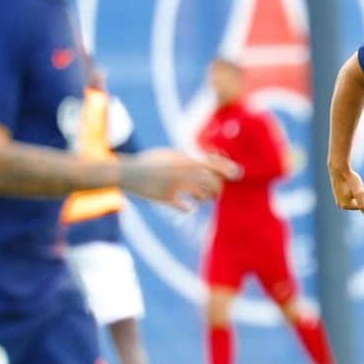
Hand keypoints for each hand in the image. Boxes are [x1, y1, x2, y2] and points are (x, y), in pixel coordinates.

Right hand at [120, 148, 240, 207]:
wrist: (128, 173)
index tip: (235, 174)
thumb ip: (188, 158)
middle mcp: (181, 171)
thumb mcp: (171, 155)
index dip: (227, 170)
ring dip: (204, 198)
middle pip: (211, 182)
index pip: (213, 164)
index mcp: (183, 159)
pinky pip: (184, 206)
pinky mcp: (166, 197)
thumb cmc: (151, 162)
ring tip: (201, 199)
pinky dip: (189, 207)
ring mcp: (174, 185)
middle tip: (215, 194)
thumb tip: (210, 161)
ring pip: (201, 195)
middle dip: (217, 189)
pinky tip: (189, 207)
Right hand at [329, 166, 363, 215]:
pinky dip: (352, 186)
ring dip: (356, 190)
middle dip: (360, 194)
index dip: (362, 196)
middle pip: (358, 202)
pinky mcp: (338, 193)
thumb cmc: (350, 180)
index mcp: (344, 206)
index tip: (356, 188)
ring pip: (355, 196)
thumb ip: (363, 204)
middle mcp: (340, 204)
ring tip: (351, 183)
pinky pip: (350, 192)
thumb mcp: (359, 192)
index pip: (361, 205)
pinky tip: (347, 181)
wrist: (339, 168)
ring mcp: (338, 199)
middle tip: (354, 185)